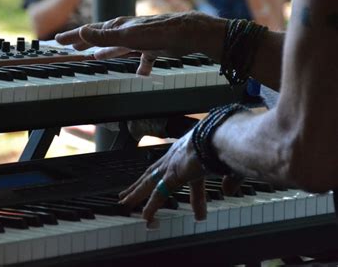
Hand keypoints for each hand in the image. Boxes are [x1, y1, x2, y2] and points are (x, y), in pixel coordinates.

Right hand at [55, 12, 225, 75]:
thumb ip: (105, 36)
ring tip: (95, 57)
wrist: (187, 34)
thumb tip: (82, 31)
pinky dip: (139, 67)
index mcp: (118, 27)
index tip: (59, 40)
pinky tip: (139, 74)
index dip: (74, 36)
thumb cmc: (158, 33)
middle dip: (86, 42)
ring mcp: (141, 40)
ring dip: (107, 52)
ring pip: (119, 48)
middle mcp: (127, 31)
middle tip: (72, 47)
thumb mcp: (127, 36)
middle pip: (101, 38)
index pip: (90, 31)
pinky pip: (142, 59)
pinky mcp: (154, 48)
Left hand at [118, 130, 244, 222]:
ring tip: (124, 202)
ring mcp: (171, 165)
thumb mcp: (228, 164)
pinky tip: (145, 217)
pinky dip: (152, 207)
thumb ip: (229, 178)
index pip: (171, 166)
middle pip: (151, 173)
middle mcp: (174, 156)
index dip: (164, 177)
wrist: (224, 135)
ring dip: (136, 194)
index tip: (157, 183)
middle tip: (125, 192)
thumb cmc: (229, 144)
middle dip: (138, 183)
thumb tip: (229, 190)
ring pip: (148, 183)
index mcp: (186, 150)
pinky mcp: (173, 175)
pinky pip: (159, 194)